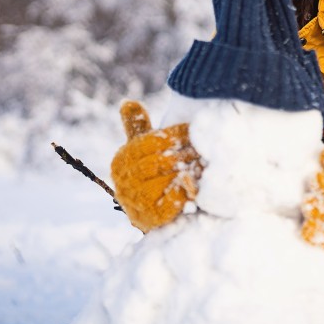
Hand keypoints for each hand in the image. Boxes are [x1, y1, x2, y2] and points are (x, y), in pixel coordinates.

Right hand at [109, 100, 204, 232]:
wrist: (155, 215)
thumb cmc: (151, 176)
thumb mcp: (143, 150)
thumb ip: (137, 128)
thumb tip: (127, 102)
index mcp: (120, 161)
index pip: (148, 142)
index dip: (173, 135)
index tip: (192, 130)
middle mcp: (122, 182)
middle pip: (158, 161)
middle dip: (183, 154)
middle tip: (203, 149)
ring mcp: (133, 203)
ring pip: (162, 182)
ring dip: (184, 173)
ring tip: (202, 166)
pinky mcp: (148, 221)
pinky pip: (167, 205)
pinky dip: (182, 195)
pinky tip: (194, 188)